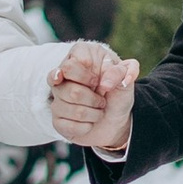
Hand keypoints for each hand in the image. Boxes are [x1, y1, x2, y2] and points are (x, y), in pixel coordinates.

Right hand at [50, 38, 138, 156]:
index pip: (69, 67)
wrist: (117, 119)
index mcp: (78, 56)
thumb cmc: (117, 93)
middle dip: (93, 99)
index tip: (99, 82)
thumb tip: (104, 83)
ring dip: (93, 113)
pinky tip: (90, 122)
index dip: (88, 78)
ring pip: (69, 109)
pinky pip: (67, 125)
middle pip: (69, 91)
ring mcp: (57, 98)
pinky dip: (86, 126)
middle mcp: (62, 75)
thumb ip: (120, 72)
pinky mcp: (57, 119)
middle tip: (102, 99)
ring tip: (98, 109)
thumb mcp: (126, 79)